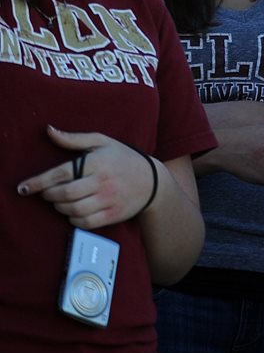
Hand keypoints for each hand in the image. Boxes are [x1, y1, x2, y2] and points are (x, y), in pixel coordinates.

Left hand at [17, 127, 160, 227]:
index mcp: (98, 161)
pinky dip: (74, 220)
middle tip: (47, 193)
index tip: (23, 188)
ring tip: (61, 201)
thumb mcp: (102, 142)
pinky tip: (74, 212)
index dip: (38, 182)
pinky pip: (85, 222)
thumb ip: (74, 139)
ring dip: (60, 208)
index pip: (61, 173)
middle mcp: (103, 181)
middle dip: (49, 196)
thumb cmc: (123, 158)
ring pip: (73, 210)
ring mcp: (109, 199)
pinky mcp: (113, 214)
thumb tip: (48, 130)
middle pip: (64, 194)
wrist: (153, 180)